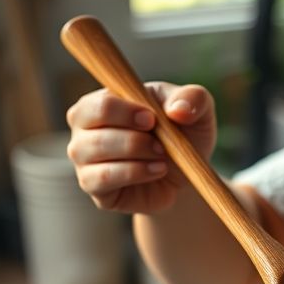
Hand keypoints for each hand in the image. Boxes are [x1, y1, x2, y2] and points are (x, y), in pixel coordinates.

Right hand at [66, 82, 215, 214]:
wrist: (187, 174)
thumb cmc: (185, 134)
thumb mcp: (198, 111)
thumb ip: (194, 98)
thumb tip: (179, 110)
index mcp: (102, 101)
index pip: (99, 102)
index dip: (126, 111)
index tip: (153, 120)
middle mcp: (84, 127)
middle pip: (91, 124)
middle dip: (133, 137)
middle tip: (162, 145)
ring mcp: (84, 157)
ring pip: (94, 151)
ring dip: (135, 154)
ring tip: (162, 158)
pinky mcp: (93, 185)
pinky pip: (100, 178)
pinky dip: (133, 173)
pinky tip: (156, 171)